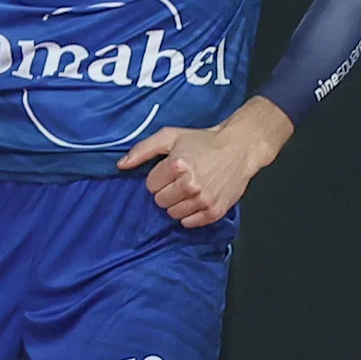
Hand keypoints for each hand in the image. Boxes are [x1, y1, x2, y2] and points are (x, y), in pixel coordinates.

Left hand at [119, 105, 282, 229]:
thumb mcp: (170, 137)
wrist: (239, 148)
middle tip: (180, 180)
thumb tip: (120, 165)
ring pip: (173, 214)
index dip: (158, 178)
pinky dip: (190, 214)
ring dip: (178, 203)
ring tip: (189, 189)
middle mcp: (190, 184)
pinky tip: (197, 199)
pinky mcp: (214, 211)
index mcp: (177, 165)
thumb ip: (143, 150)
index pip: (150, 186)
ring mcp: (204, 200)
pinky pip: (189, 223)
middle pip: (160, 202)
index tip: (170, 171)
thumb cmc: (203, 141)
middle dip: (166, 191)